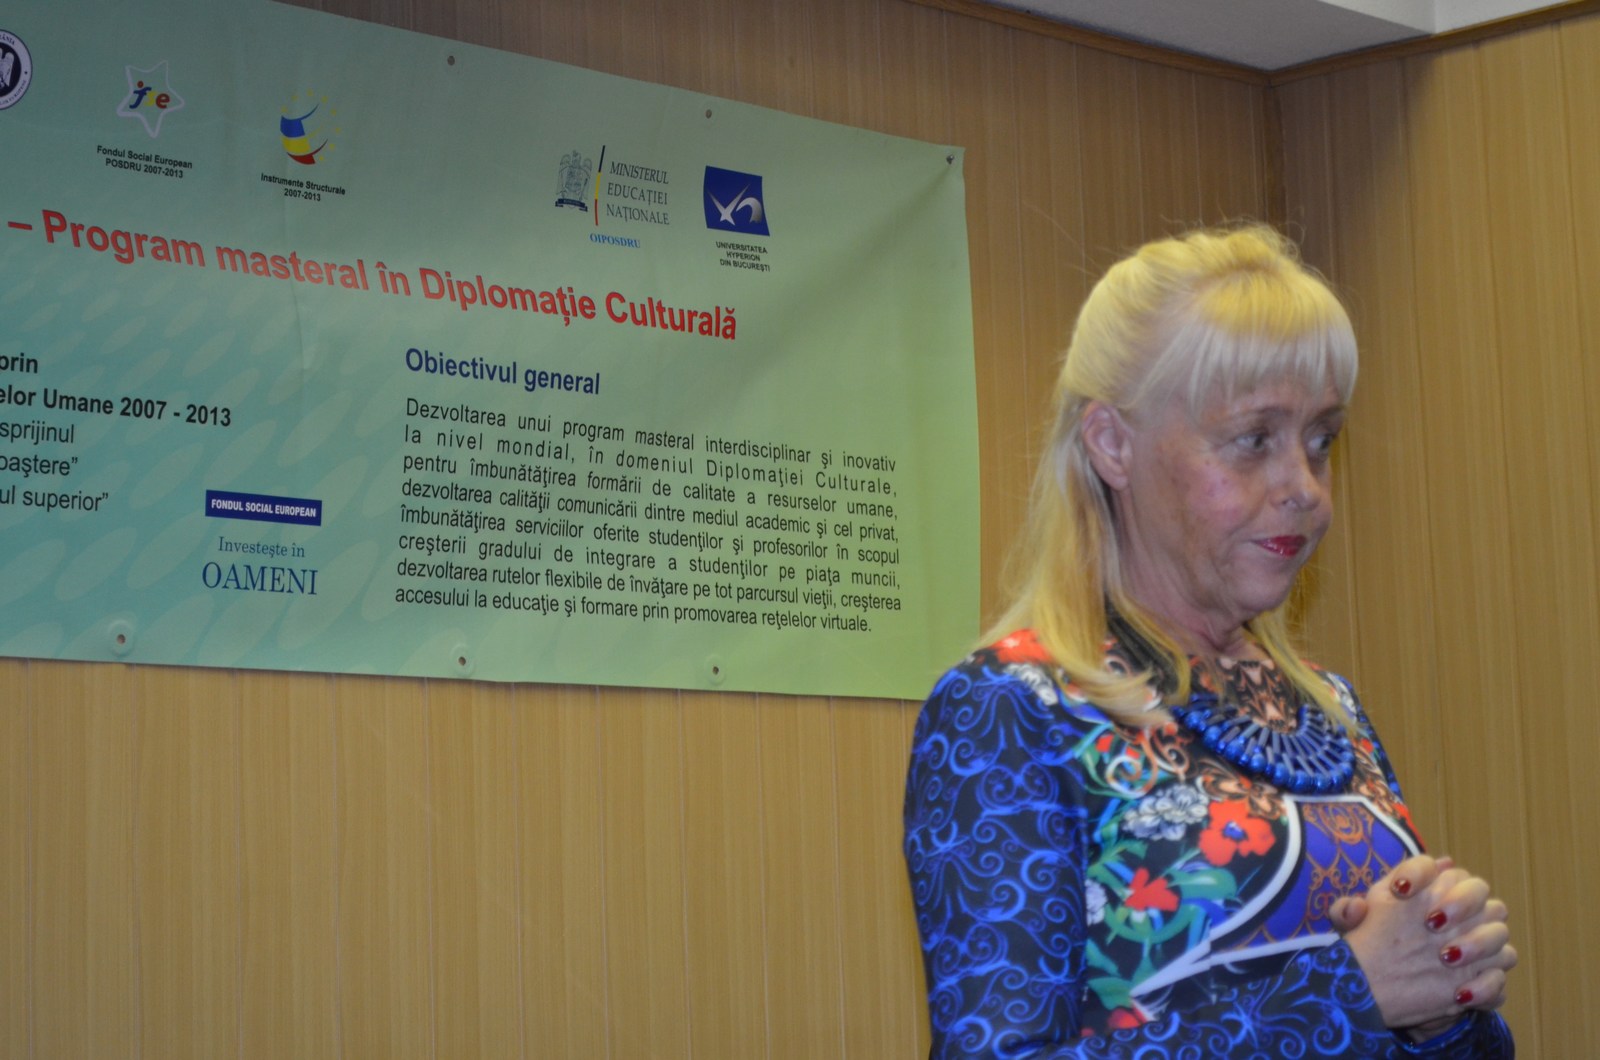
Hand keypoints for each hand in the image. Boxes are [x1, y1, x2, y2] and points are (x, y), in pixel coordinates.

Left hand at [1339, 856, 1515, 1033]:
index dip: (1417, 872)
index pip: (1429, 866)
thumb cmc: (1374, 947)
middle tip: (1433, 921)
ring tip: (1446, 957)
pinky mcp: (1485, 979)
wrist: (1390, 988)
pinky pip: (1499, 979)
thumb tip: (1357, 906)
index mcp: (1426, 889)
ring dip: (1478, 942)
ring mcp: (1478, 943)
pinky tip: (1460, 994)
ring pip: (1499, 931)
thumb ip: (1346, 915)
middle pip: (1478, 888)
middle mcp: (1459, 909)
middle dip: (1461, 900)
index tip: (1398, 890)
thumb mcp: (1352, 932)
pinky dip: (1485, 987)